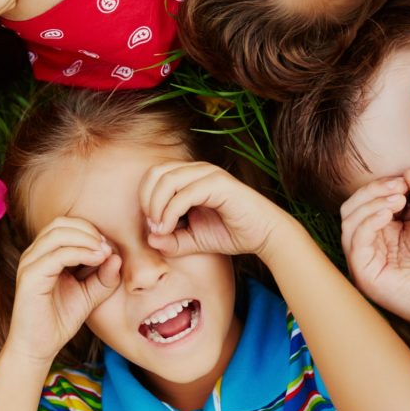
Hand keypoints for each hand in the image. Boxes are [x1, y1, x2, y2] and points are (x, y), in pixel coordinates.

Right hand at [6, 218, 121, 363]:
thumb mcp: (89, 295)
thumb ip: (103, 277)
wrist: (38, 347)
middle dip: (88, 230)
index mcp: (44, 254)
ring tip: (104, 252)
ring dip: (86, 238)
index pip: (65, 225)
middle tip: (107, 246)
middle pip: (61, 223)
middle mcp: (33, 254)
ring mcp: (29, 263)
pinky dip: (80, 252)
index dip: (89, 230)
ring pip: (58, 233)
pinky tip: (97, 260)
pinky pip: (57, 255)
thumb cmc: (60, 320)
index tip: (109, 247)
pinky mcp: (31, 277)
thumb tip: (117, 256)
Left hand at [139, 161, 285, 257]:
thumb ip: (171, 240)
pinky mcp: (219, 184)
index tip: (151, 225)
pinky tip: (170, 228)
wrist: (264, 235)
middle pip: (156, 172)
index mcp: (189, 176)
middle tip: (152, 225)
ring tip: (160, 228)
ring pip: (167, 179)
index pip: (154, 175)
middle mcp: (197, 170)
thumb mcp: (193, 240)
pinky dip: (170, 211)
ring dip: (156, 205)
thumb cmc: (230, 233)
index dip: (144, 198)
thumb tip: (150, 238)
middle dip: (146, 199)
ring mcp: (209, 174)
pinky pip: (185, 193)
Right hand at [341, 171, 409, 329]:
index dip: (382, 185)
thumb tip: (409, 171)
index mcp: (385, 230)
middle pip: (352, 206)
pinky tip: (387, 214)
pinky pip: (354, 240)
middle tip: (399, 187)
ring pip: (349, 220)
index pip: (368, 200)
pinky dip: (367, 221)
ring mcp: (365, 258)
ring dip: (370, 203)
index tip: (405, 179)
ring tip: (397, 200)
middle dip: (373, 190)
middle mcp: (370, 243)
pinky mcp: (363, 271)